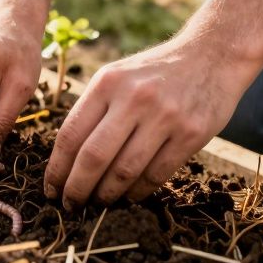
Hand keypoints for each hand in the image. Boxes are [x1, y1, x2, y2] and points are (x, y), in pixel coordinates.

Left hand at [43, 37, 254, 208]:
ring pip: (124, 171)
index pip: (71, 135)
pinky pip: (156, 174)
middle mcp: (133, 98)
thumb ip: (94, 110)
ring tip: (98, 203)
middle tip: (70, 206)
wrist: (212, 55)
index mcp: (107, 83)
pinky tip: (129, 196)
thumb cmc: (155, 72)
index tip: (50, 190)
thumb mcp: (118, 76)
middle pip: (93, 157)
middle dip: (76, 189)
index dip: (57, 169)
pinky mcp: (190, 134)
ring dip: (106, 195)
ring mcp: (164, 117)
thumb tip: (66, 160)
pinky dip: (138, 192)